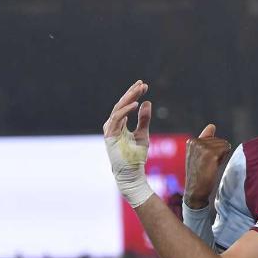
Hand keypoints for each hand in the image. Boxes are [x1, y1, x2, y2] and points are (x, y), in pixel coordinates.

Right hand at [102, 80, 153, 206]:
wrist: (131, 173)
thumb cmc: (136, 156)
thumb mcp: (143, 134)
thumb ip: (144, 119)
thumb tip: (147, 102)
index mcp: (118, 124)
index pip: (125, 105)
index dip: (133, 94)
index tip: (144, 85)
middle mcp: (112, 125)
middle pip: (121, 104)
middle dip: (132, 93)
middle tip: (142, 84)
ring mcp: (110, 130)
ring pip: (118, 108)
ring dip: (129, 98)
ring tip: (140, 90)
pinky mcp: (110, 136)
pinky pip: (117, 119)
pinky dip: (126, 111)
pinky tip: (136, 104)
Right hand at [184, 124, 231, 208]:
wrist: (195, 191)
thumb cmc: (199, 174)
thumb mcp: (200, 155)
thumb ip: (205, 139)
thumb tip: (212, 125)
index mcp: (192, 141)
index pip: (214, 139)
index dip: (214, 151)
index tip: (204, 161)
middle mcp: (195, 142)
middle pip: (221, 141)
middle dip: (219, 153)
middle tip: (208, 165)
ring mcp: (202, 147)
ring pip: (225, 144)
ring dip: (222, 156)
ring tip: (210, 166)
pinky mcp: (210, 154)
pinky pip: (226, 149)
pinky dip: (224, 158)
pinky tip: (214, 166)